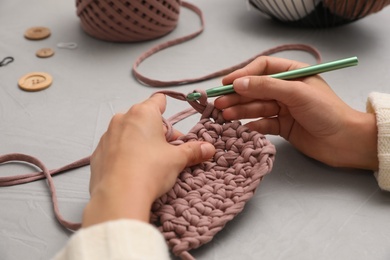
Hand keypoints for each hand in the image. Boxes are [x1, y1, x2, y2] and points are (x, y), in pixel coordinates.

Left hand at [82, 94, 214, 227]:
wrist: (118, 196)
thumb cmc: (150, 169)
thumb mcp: (176, 159)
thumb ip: (193, 151)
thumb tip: (209, 149)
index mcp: (143, 114)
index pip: (158, 100)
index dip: (166, 108)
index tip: (171, 122)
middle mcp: (122, 119)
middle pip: (144, 119)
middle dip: (157, 132)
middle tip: (168, 151)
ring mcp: (107, 136)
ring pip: (128, 133)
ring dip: (140, 142)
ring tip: (150, 163)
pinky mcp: (97, 153)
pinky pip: (115, 148)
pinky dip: (124, 154)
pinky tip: (132, 170)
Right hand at [214, 56, 377, 170]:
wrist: (344, 142)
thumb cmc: (325, 111)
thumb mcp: (296, 93)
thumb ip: (266, 87)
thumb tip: (237, 83)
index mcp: (292, 73)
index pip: (262, 68)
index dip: (243, 74)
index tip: (226, 83)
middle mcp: (286, 89)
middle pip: (255, 89)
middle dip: (237, 96)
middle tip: (218, 103)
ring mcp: (283, 108)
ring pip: (256, 107)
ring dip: (240, 110)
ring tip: (224, 115)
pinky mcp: (282, 126)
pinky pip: (263, 123)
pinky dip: (253, 125)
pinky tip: (243, 128)